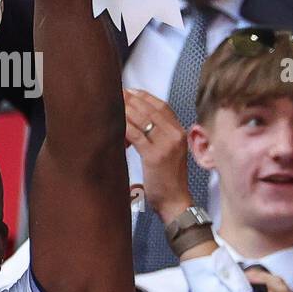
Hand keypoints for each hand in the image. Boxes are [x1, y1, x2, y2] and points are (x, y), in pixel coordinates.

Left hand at [123, 89, 192, 223]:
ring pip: (143, 119)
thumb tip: (137, 120)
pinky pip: (136, 135)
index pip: (162, 106)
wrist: (175, 201)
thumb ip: (159, 135)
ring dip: (126, 108)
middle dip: (132, 98)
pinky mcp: (155, 156)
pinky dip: (124, 126)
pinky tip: (113, 122)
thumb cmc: (168, 179)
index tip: (130, 90)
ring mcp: (167, 145)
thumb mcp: (170, 151)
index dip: (145, 96)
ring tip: (112, 102)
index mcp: (181, 132)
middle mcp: (176, 135)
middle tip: (116, 91)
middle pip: (151, 109)